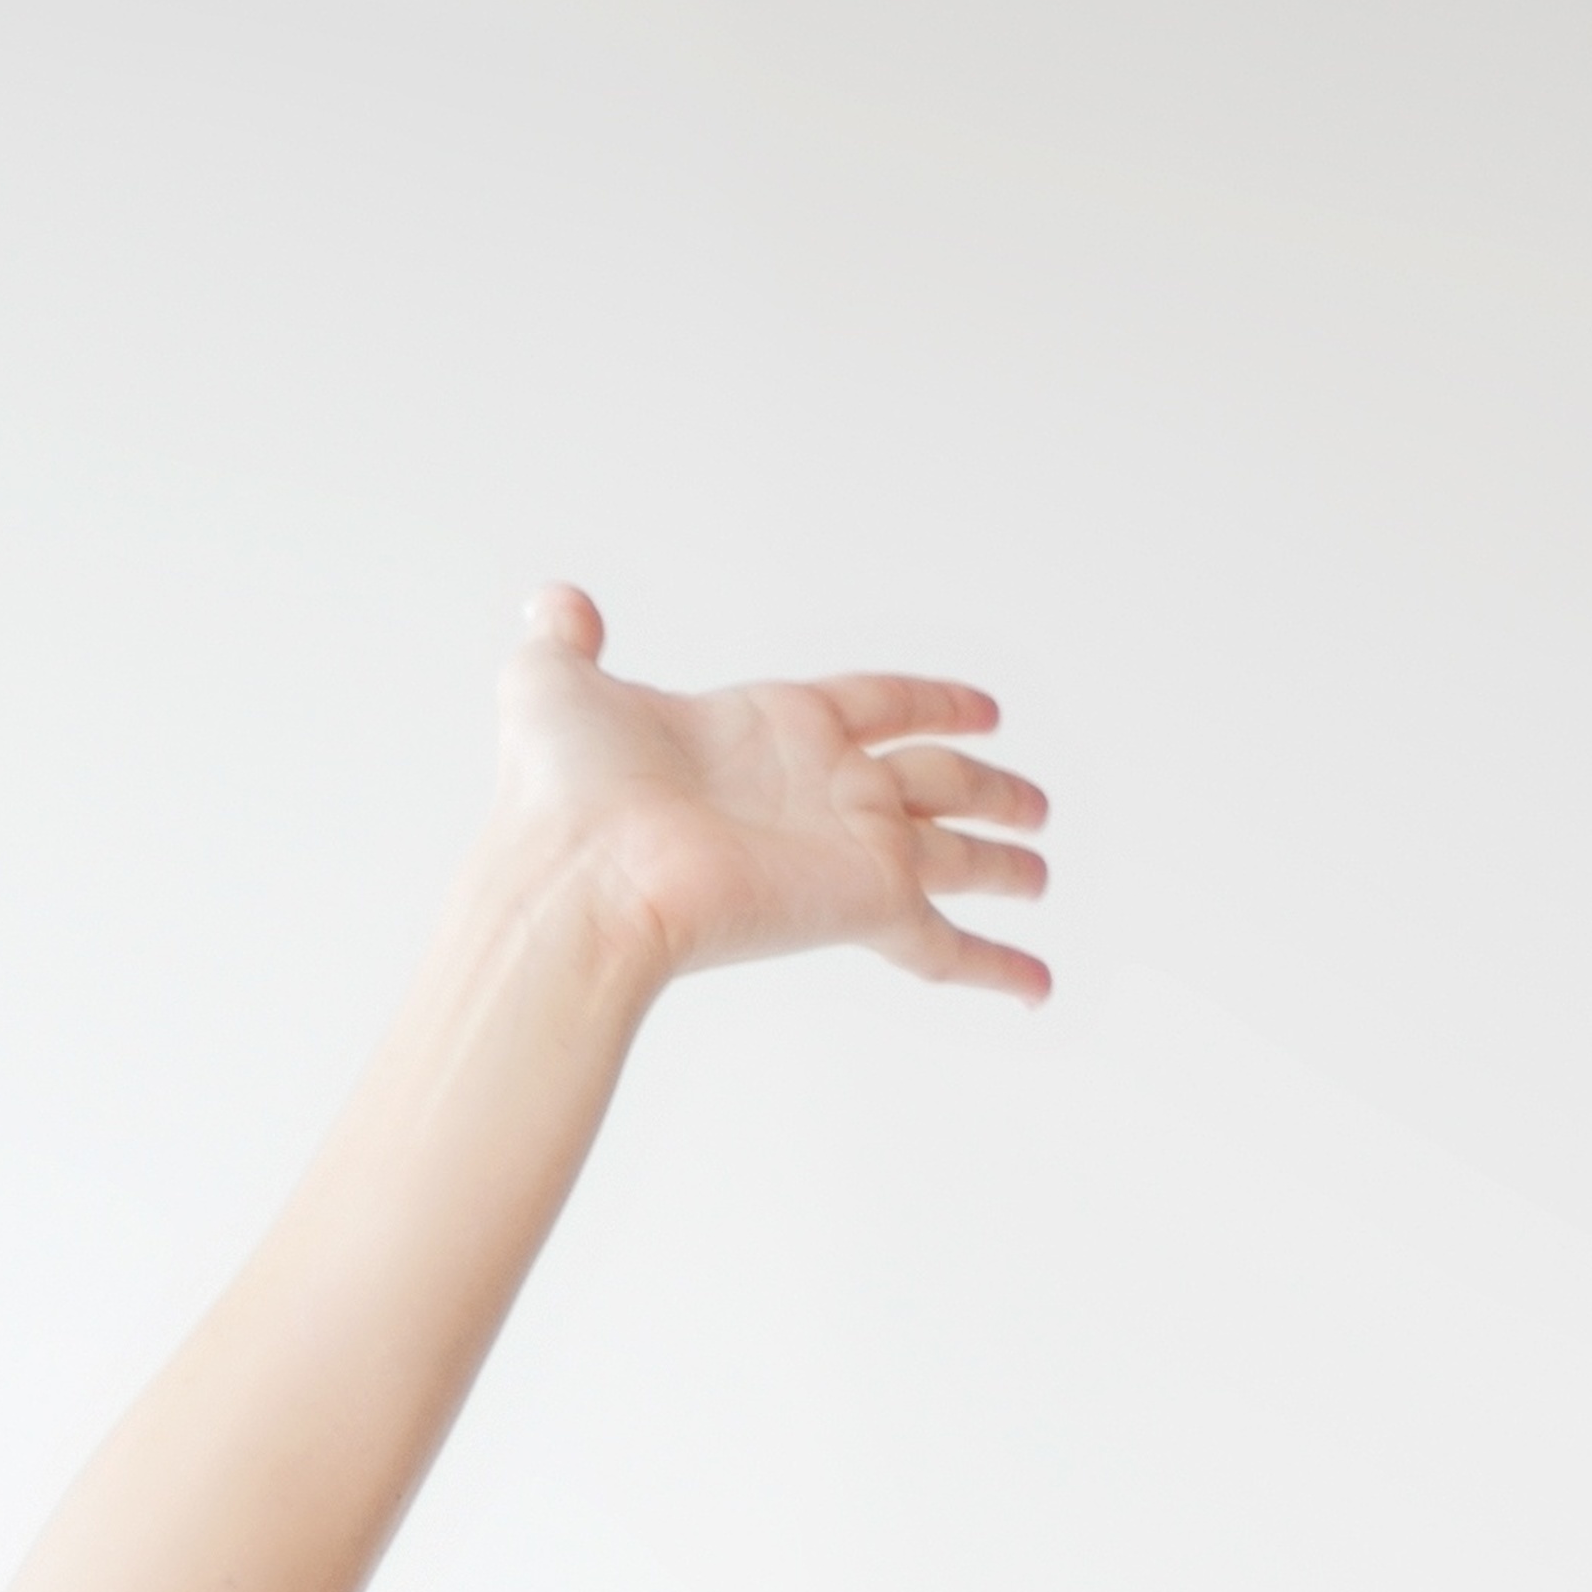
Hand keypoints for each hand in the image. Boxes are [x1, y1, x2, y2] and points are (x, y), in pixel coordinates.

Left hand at [488, 582, 1051, 1001]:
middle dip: (987, 792)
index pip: (880, 704)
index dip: (932, 702)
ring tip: (1037, 875)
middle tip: (1034, 806)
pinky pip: (946, 945)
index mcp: (774, 729)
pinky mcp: (861, 906)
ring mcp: (846, 852)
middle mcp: (821, 791)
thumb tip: (557, 602)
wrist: (578, 875)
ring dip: (1001, 865)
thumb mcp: (554, 686)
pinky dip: (999, 968)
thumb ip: (564, 640)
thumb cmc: (560, 792)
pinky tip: (1036, 989)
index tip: (981, 709)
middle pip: (933, 783)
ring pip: (954, 856)